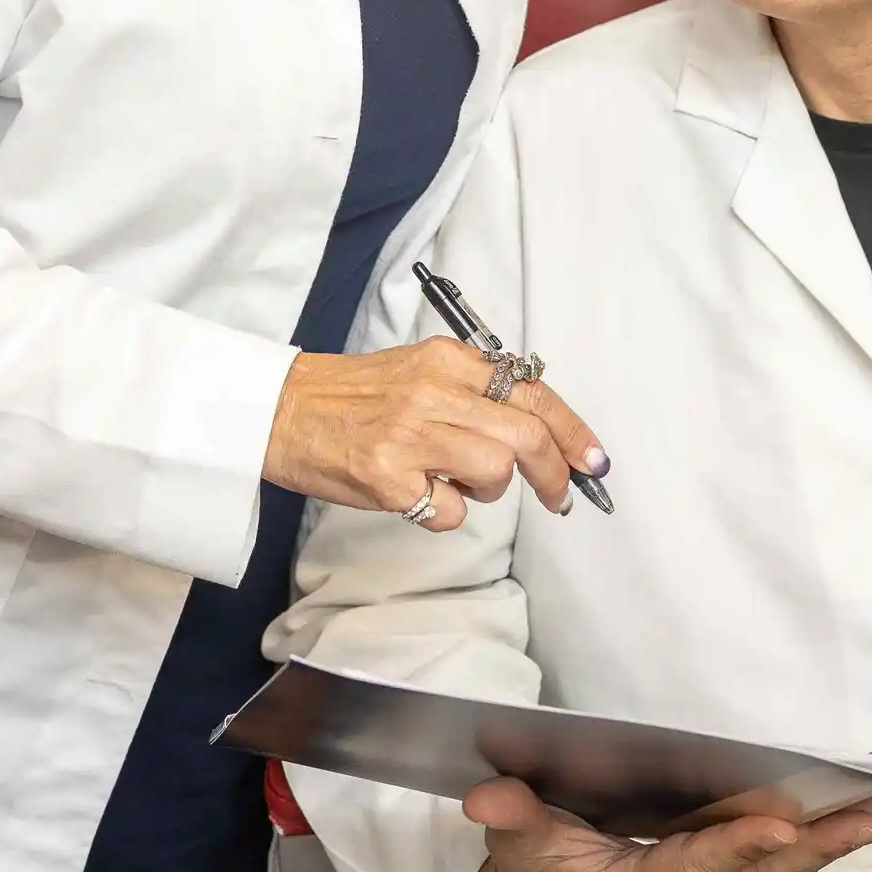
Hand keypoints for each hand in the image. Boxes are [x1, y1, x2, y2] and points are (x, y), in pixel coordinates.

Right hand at [263, 339, 606, 527]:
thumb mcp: (417, 371)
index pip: (532, 390)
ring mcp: (409, 433)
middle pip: (527, 432)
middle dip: (556, 471)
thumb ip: (471, 390)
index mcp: (446, 359)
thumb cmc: (350, 398)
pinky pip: (451, 510)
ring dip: (489, 488)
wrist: (278, 410)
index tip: (593, 459)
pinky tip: (418, 494)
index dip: (573, 430)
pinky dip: (446, 512)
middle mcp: (432, 389)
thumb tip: (536, 427)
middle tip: (560, 496)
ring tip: (456, 481)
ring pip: (497, 468)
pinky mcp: (388, 476)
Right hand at [465, 776, 871, 871]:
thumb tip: (486, 798)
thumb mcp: (511, 841)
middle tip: (871, 813)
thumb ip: (509, 818)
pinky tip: (837, 830)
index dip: (737, 848)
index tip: (785, 824)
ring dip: (824, 851)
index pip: (692, 870)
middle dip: (816, 846)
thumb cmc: (527, 870)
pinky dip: (804, 855)